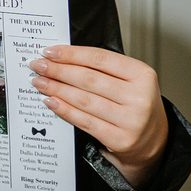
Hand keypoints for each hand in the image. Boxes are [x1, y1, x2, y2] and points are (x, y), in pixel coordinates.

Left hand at [30, 45, 169, 182]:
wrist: (152, 139)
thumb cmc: (134, 103)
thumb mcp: (129, 80)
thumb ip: (102, 69)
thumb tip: (60, 58)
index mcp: (143, 74)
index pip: (100, 59)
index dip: (71, 54)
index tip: (49, 52)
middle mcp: (140, 96)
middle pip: (88, 79)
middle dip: (58, 71)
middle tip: (38, 66)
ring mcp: (131, 119)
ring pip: (83, 100)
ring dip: (56, 89)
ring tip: (39, 82)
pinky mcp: (120, 138)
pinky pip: (84, 121)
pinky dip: (64, 110)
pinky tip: (50, 101)